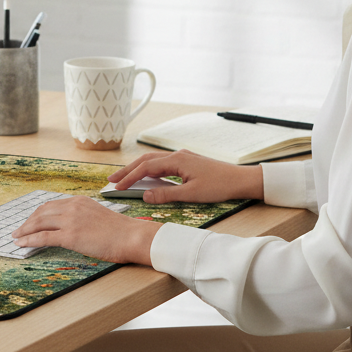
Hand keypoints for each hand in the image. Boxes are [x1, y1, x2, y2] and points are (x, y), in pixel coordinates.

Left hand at [11, 196, 162, 264]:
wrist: (132, 236)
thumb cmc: (121, 232)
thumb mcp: (99, 217)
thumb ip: (84, 218)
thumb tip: (74, 230)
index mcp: (80, 201)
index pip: (52, 205)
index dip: (38, 214)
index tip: (31, 221)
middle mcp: (73, 207)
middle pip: (41, 212)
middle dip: (28, 222)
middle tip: (18, 230)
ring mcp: (70, 220)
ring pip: (39, 223)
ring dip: (24, 230)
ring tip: (16, 237)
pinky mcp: (70, 235)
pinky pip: (43, 237)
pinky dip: (29, 240)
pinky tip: (22, 244)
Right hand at [109, 149, 263, 203]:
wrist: (240, 179)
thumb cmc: (219, 186)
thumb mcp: (191, 194)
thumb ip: (166, 194)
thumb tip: (145, 196)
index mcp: (176, 160)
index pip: (146, 168)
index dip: (129, 178)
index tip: (116, 187)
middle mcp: (177, 155)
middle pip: (145, 160)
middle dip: (127, 170)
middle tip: (111, 180)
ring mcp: (182, 157)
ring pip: (153, 160)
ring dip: (137, 168)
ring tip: (123, 177)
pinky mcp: (187, 161)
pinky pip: (162, 163)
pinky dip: (149, 168)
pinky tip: (146, 176)